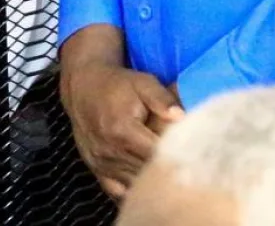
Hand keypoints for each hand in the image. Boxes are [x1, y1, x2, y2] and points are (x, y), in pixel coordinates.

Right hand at [58, 25, 182, 201]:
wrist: (83, 87)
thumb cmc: (116, 84)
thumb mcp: (142, 83)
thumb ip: (162, 98)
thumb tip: (182, 116)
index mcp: (122, 130)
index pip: (157, 154)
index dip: (176, 155)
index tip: (192, 152)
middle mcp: (110, 150)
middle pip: (148, 173)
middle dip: (168, 169)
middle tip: (185, 163)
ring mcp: (102, 163)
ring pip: (136, 184)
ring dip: (152, 181)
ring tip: (168, 171)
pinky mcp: (98, 170)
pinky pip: (119, 192)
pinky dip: (134, 191)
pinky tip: (147, 185)